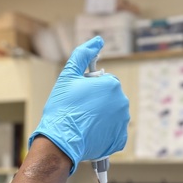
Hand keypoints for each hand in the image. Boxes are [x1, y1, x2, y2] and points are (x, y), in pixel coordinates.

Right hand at [29, 37, 130, 172]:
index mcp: (112, 84)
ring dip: (102, 117)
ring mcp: (122, 122)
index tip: (79, 97)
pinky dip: (105, 133)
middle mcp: (122, 102)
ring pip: (113, 115)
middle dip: (98, 102)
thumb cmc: (62, 107)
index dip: (91, 88)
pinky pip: (114, 133)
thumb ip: (83, 54)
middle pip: (110, 98)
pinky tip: (91, 134)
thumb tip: (98, 40)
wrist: (59, 141)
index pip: (105, 82)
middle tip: (80, 111)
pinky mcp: (120, 139)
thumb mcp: (68, 76)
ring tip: (84, 123)